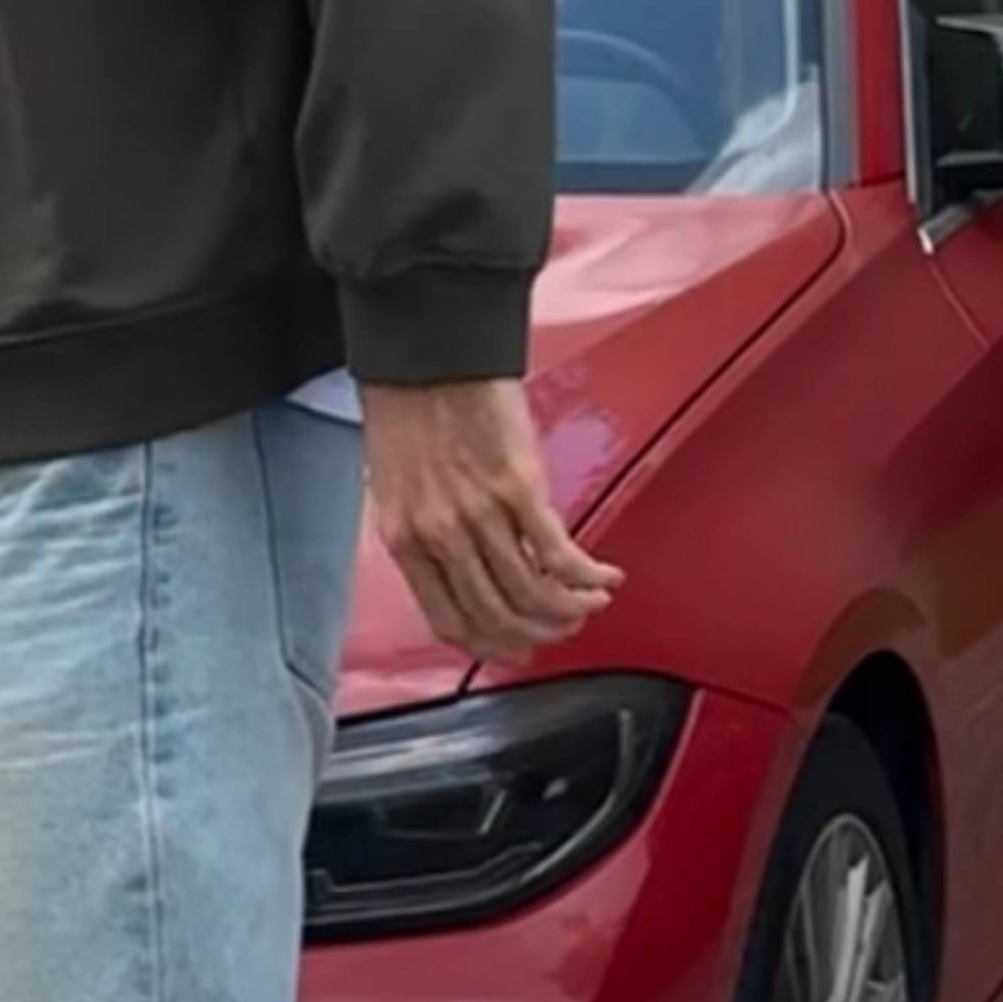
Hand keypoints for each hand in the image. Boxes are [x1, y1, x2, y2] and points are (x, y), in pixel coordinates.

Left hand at [358, 379, 616, 663]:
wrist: (426, 353)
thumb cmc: (408, 407)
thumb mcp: (399, 486)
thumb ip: (427, 533)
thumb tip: (465, 570)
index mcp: (405, 539)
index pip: (449, 621)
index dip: (490, 646)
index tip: (517, 648)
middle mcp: (439, 536)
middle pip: (497, 618)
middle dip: (539, 635)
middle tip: (566, 627)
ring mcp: (479, 515)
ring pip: (533, 595)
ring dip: (570, 610)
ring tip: (591, 602)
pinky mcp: (518, 488)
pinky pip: (558, 554)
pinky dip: (587, 576)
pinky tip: (604, 575)